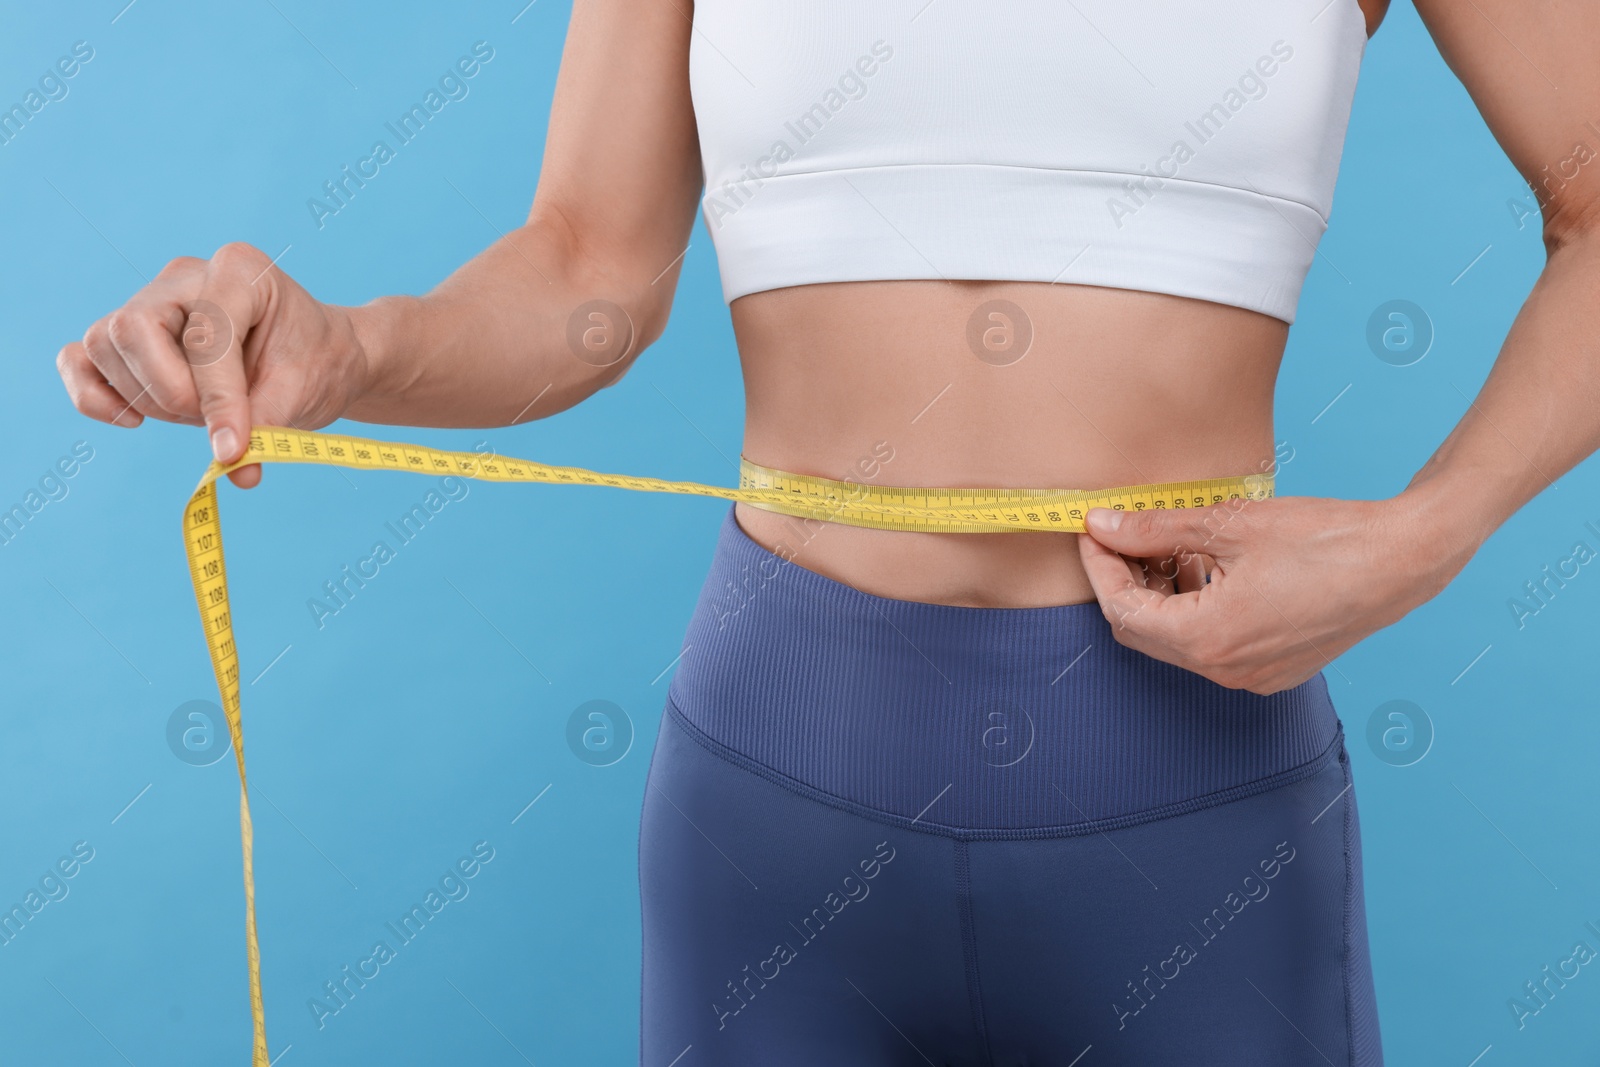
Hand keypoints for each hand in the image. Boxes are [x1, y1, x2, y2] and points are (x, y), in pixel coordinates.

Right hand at [56, 242, 370, 487]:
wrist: (317, 359)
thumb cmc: (314, 364)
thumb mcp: (304, 392)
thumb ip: (267, 427)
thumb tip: (235, 472)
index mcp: (239, 270)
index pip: (203, 333)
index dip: (217, 397)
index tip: (234, 448)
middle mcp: (185, 276)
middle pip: (133, 329)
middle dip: (171, 391)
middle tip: (216, 420)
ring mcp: (150, 301)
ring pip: (104, 345)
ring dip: (146, 398)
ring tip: (199, 413)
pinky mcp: (128, 337)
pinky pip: (79, 358)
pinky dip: (94, 394)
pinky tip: (132, 419)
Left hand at [1076, 495, 1460, 693]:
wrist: (1402, 561)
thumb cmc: (1323, 538)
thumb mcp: (1228, 524)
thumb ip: (1156, 529)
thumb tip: (1101, 525)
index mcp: (1207, 639)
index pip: (1121, 609)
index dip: (1100, 567)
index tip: (1093, 531)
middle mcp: (1225, 672)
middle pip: (1142, 632)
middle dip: (1124, 583)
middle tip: (1122, 537)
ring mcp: (1252, 678)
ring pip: (1176, 642)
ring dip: (1161, 597)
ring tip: (1169, 546)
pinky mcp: (1274, 672)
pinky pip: (1212, 647)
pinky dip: (1195, 611)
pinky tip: (1206, 568)